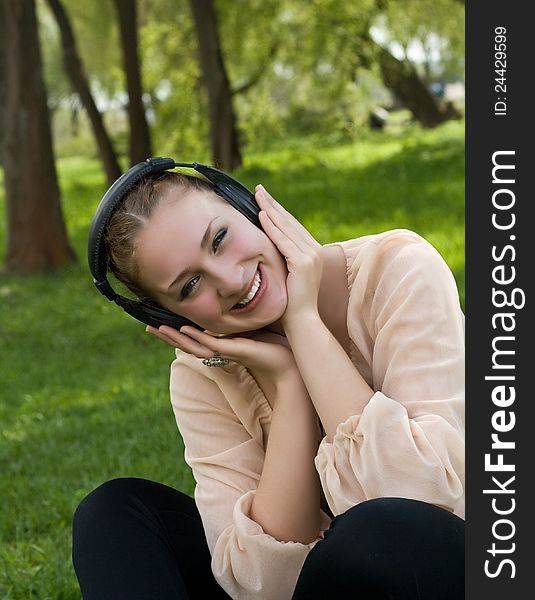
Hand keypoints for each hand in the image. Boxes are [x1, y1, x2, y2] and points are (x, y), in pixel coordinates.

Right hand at [146, 324, 298, 386]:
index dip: (174, 331)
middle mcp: (220, 349)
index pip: (192, 338)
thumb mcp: (253, 327)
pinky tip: (184, 330)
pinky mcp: (235, 352)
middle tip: (146, 327)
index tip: (157, 322)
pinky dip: (197, 338)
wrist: (291, 363)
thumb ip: (241, 318)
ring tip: (157, 329)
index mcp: (221, 344)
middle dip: (166, 336)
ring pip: (193, 346)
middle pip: (186, 344)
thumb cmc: (275, 345)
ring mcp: (226, 352)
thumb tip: (237, 300)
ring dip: (174, 338)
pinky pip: (211, 345)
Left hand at [255, 185, 322, 329]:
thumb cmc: (292, 303)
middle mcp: (314, 250)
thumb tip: (269, 247)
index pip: (293, 226)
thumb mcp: (289, 275)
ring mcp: (310, 256)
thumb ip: (284, 259)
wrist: (302, 321)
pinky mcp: (303, 262)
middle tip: (259, 189)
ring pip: (286, 228)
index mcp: (312, 252)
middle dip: (273, 204)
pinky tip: (261, 216)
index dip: (278, 211)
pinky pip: (283, 241)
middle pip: (290, 222)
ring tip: (257, 196)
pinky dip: (271, 227)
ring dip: (270, 210)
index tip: (264, 198)